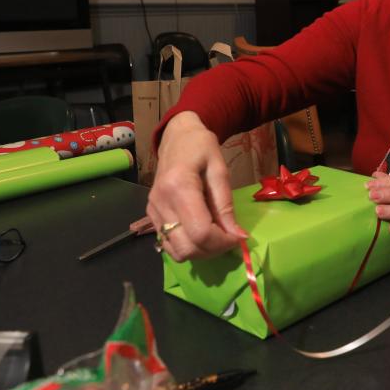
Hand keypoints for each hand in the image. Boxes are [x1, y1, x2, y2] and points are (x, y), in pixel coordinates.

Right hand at [146, 111, 246, 261]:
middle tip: (229, 238)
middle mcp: (161, 203)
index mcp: (179, 187)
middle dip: (213, 250)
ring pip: (177, 251)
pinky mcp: (150, 215)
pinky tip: (200, 232)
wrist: (176, 138)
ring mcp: (153, 211)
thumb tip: (238, 236)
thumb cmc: (201, 148)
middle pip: (187, 247)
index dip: (223, 242)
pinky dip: (188, 246)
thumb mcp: (220, 170)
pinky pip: (169, 244)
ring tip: (216, 236)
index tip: (238, 237)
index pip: (201, 232)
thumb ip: (226, 205)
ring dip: (201, 252)